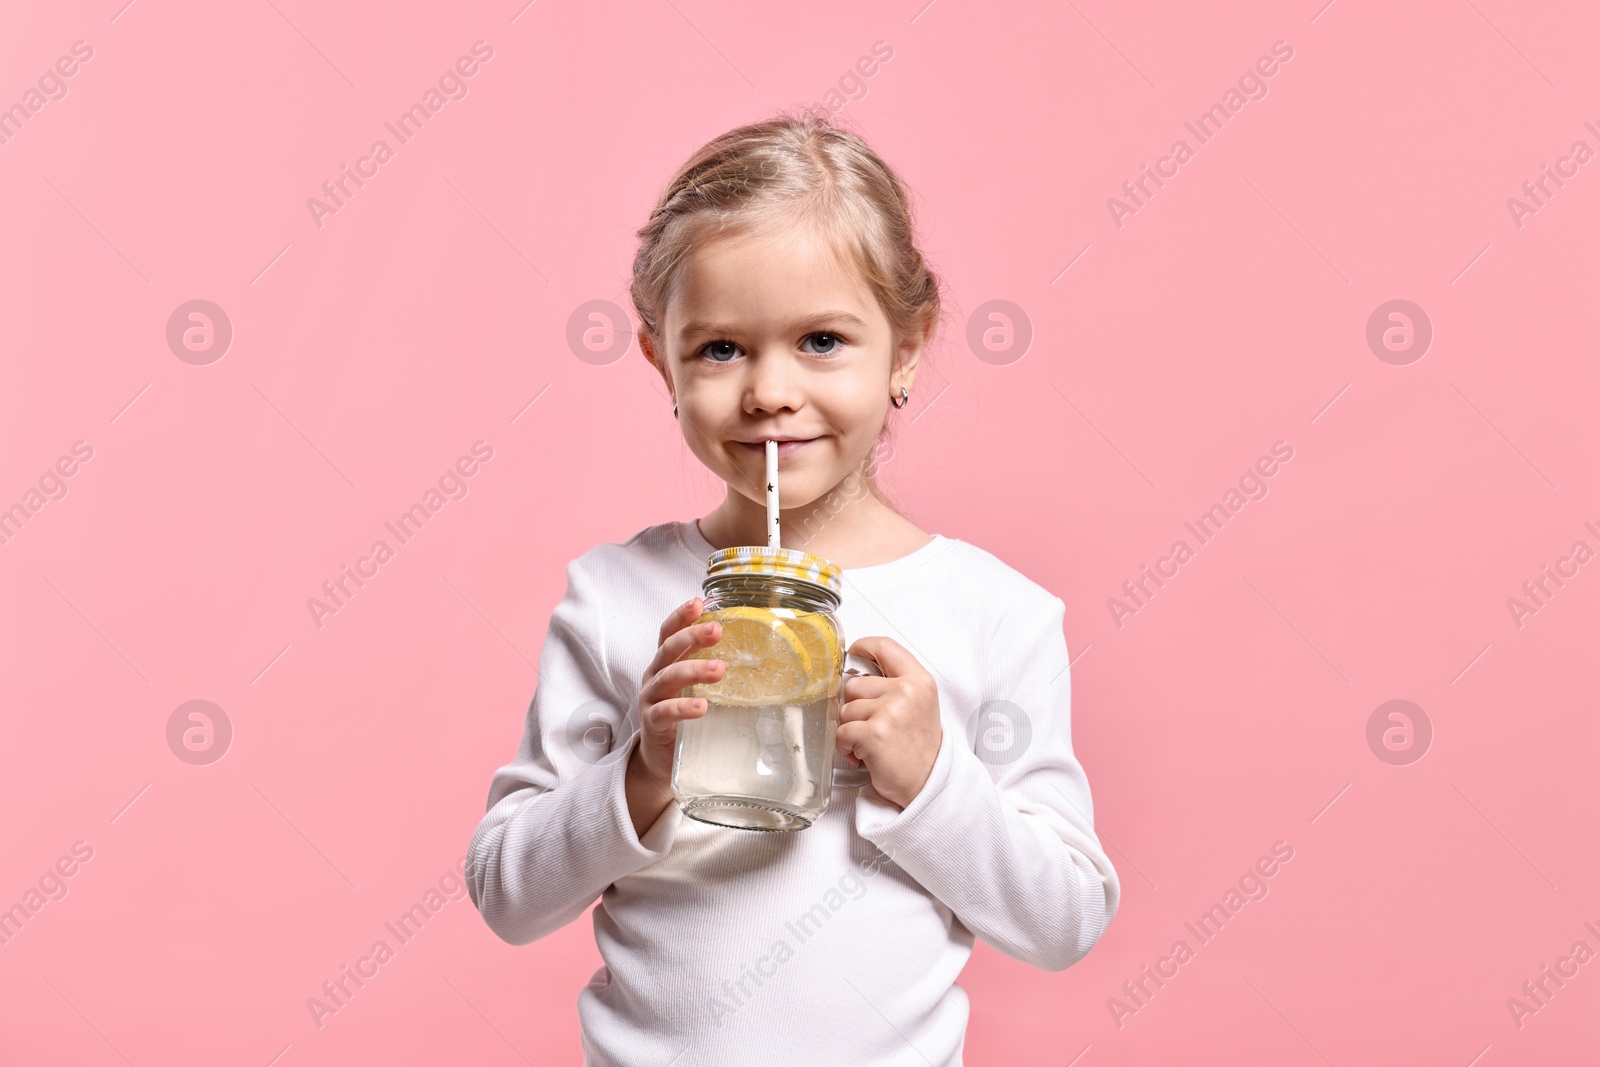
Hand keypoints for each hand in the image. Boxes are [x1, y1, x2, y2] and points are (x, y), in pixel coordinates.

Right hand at [630, 597, 725, 785]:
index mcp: (665, 664)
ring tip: (719, 669)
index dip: (681, 616)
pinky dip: (683, 708)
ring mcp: (650, 700)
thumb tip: (759, 657)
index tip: (698, 602)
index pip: (668, 633)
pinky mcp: (652, 724)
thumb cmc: (682, 716)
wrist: (660, 757)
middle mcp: (654, 677)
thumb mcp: (695, 688)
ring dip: (694, 670)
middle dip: (692, 637)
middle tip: (716, 630)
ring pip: (668, 678)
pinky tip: (701, 707)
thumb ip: (713, 672)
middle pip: (669, 649)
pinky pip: (664, 712)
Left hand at [836, 636, 942, 809]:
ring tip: (873, 742)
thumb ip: (894, 682)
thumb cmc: (919, 746)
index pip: (885, 646)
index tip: (854, 654)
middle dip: (856, 707)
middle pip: (855, 684)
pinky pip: (841, 732)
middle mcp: (906, 691)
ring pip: (845, 710)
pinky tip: (865, 754)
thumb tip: (856, 670)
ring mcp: (890, 711)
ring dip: (852, 729)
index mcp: (918, 680)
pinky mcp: (874, 733)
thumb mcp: (919, 703)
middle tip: (875, 726)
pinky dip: (847, 747)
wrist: (928, 783)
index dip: (864, 647)